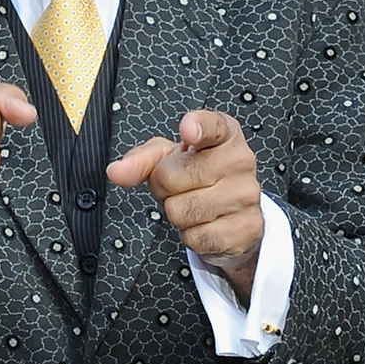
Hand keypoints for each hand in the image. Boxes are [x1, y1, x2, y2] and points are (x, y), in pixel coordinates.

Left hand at [108, 109, 263, 305]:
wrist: (234, 215)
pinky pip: (196, 237)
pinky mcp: (247, 228)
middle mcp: (241, 161)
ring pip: (180, 211)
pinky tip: (205, 224)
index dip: (198, 127)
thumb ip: (142, 159)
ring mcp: (247, 196)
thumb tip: (116, 171)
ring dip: (177, 214)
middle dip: (164, 188)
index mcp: (225, 135)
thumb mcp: (170, 159)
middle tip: (180, 187)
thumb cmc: (200, 178)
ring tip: (193, 204)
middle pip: (172, 176)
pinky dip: (191, 236)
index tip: (187, 130)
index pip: (213, 126)